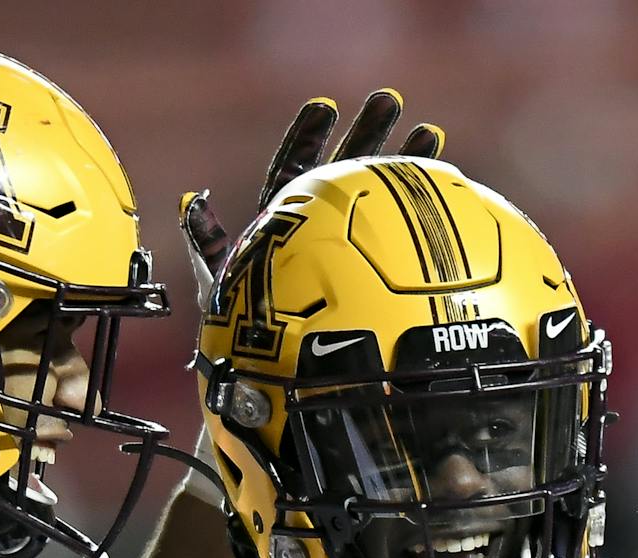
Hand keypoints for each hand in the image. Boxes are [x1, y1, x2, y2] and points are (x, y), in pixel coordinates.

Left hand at [179, 89, 444, 309]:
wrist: (271, 375)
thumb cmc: (240, 333)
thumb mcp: (219, 283)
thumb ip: (207, 242)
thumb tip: (190, 201)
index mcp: (280, 223)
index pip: (292, 169)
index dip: (307, 137)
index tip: (325, 106)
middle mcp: (315, 231)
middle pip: (342, 172)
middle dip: (365, 134)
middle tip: (389, 101)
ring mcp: (346, 255)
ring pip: (376, 202)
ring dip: (401, 168)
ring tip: (431, 136)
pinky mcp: (370, 280)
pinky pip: (397, 246)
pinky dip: (419, 222)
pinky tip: (447, 202)